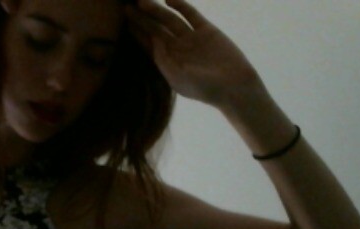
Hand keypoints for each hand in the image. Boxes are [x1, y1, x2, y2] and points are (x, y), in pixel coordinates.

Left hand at [126, 0, 261, 109]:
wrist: (235, 87)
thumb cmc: (205, 88)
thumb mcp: (179, 77)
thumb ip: (164, 60)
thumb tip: (153, 41)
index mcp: (168, 63)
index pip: (148, 44)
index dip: (137, 32)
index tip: (125, 21)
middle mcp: (178, 49)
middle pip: (156, 29)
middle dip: (142, 18)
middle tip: (128, 6)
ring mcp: (191, 38)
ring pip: (170, 20)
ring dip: (157, 10)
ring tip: (143, 1)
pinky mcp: (207, 30)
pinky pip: (191, 15)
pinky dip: (181, 6)